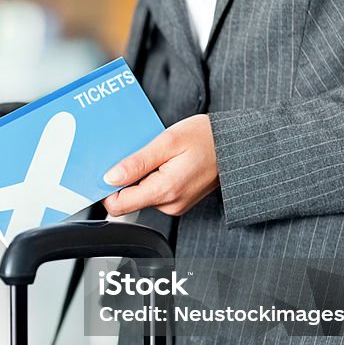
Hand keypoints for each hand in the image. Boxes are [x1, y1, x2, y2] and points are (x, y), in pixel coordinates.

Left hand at [102, 114, 219, 216]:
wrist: (237, 145)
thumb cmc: (208, 138)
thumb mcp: (168, 141)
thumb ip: (137, 162)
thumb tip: (109, 178)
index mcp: (165, 191)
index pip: (118, 206)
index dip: (106, 189)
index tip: (106, 169)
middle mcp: (169, 204)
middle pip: (128, 199)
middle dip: (125, 176)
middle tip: (138, 152)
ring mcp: (175, 204)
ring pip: (141, 194)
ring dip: (140, 174)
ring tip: (157, 154)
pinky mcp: (178, 200)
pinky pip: (154, 191)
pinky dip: (152, 176)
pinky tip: (164, 160)